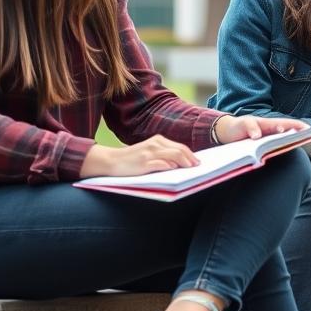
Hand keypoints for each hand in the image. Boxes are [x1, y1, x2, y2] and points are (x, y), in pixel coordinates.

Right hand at [80, 134, 197, 177]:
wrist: (112, 161)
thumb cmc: (132, 159)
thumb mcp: (149, 151)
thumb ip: (163, 154)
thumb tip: (181, 162)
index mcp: (158, 140)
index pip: (180, 147)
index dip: (191, 155)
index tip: (198, 162)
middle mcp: (155, 144)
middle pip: (180, 150)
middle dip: (191, 159)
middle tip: (197, 167)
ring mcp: (149, 153)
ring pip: (174, 156)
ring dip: (184, 163)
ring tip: (190, 170)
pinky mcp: (144, 163)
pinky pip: (161, 164)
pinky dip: (170, 167)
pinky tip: (175, 170)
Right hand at [214, 114, 307, 143]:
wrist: (227, 131)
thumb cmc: (247, 138)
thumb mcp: (261, 144)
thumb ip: (272, 148)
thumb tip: (288, 158)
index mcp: (272, 129)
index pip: (289, 127)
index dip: (300, 128)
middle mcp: (266, 124)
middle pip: (281, 124)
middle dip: (292, 127)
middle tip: (302, 131)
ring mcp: (256, 123)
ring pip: (267, 124)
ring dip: (275, 127)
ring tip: (282, 131)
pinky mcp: (243, 123)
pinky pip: (249, 126)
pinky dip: (253, 131)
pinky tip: (256, 136)